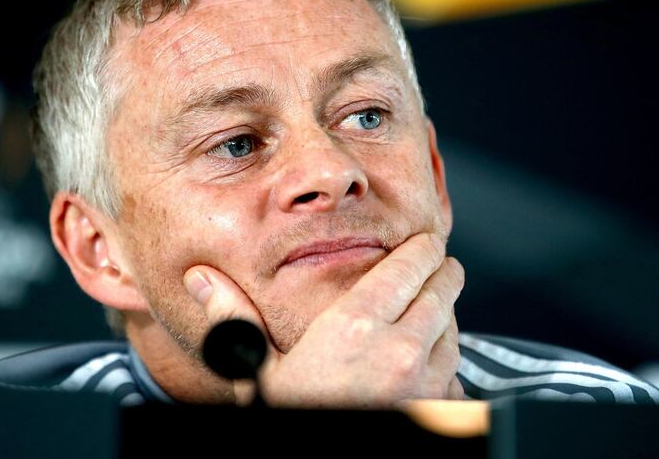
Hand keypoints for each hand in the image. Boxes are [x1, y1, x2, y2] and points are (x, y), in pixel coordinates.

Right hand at [184, 232, 465, 407]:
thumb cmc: (293, 416)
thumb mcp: (258, 376)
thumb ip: (238, 323)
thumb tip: (201, 279)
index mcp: (355, 329)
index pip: (408, 267)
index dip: (423, 249)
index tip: (428, 241)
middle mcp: (399, 350)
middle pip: (441, 293)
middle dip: (443, 276)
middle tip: (442, 267)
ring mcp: (427, 384)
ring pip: (454, 333)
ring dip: (446, 320)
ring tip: (435, 313)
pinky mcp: (442, 411)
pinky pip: (457, 377)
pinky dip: (448, 367)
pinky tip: (432, 367)